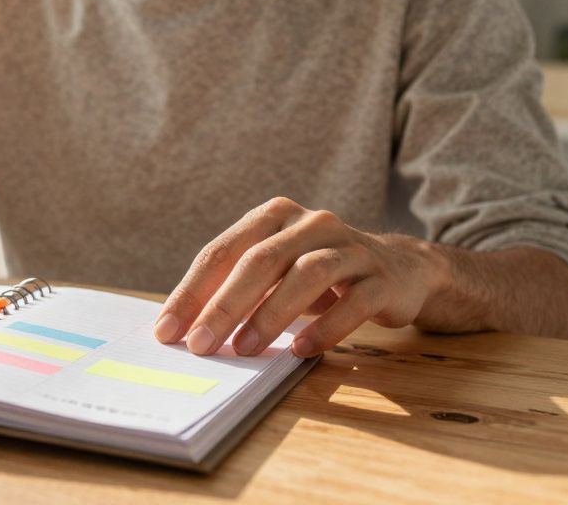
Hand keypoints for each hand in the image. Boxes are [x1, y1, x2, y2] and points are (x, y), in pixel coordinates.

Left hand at [154, 197, 448, 357]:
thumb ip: (234, 288)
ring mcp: (350, 247)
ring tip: (243, 349)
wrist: (400, 270)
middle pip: (260, 261)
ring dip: (270, 316)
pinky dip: (325, 327)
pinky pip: (353, 302)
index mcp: (273, 215)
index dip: (192, 292)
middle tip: (200, 344)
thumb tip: (184, 328)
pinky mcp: (382, 278)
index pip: (222, 252)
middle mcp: (311, 223)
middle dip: (224, 306)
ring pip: (305, 276)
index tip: (167, 331)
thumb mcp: (274, 271)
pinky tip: (301, 351)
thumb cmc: (317, 274)